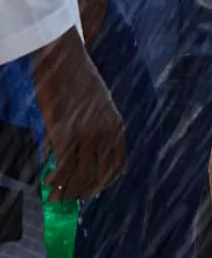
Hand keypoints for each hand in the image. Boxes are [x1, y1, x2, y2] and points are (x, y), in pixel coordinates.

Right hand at [32, 29, 124, 200]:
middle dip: (83, 191)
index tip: (93, 190)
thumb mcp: (95, 104)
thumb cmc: (75, 79)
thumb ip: (87, 128)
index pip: (117, 164)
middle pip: (98, 175)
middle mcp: (106, 133)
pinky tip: (47, 181)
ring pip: (79, 174)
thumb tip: (59, 153)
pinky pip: (63, 165)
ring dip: (66, 190)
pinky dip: (55, 178)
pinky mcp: (65, 132)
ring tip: (55, 196)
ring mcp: (86, 134)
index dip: (105, 181)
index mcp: (116, 127)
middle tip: (68, 199)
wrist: (64, 59)